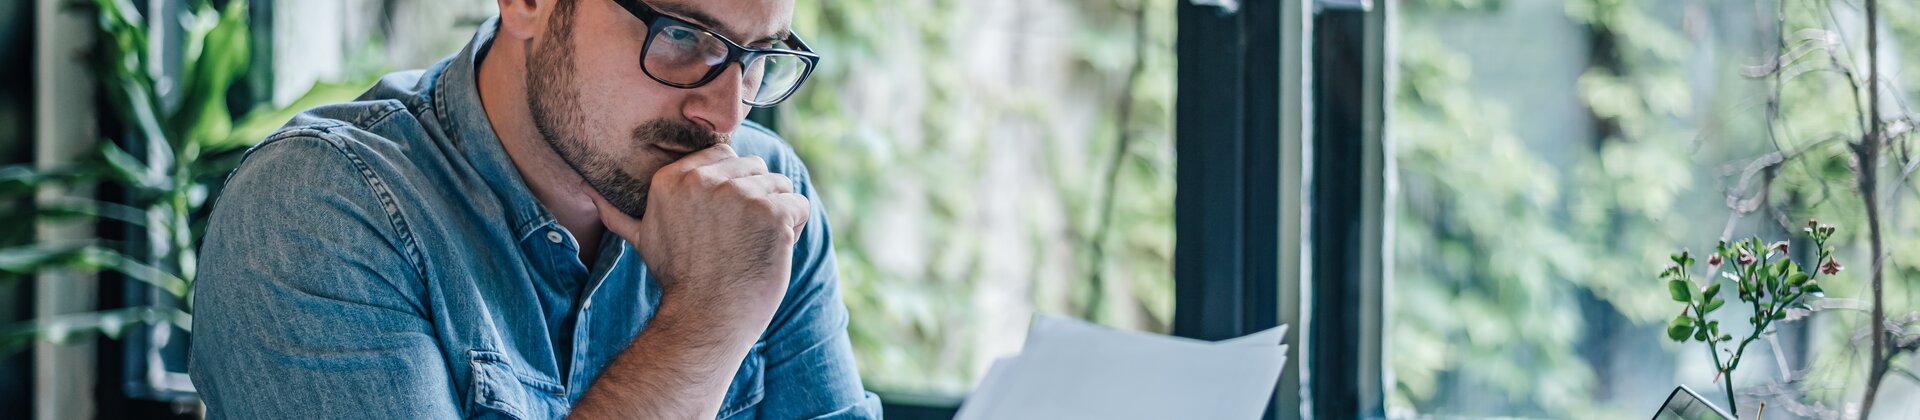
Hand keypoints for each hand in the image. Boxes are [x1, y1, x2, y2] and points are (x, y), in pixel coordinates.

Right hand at [591, 144, 809, 318]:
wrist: (705, 320)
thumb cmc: (679, 280)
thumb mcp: (642, 240)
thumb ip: (619, 212)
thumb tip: (588, 193)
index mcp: (674, 177)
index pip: (725, 154)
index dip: (733, 186)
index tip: (723, 222)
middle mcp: (704, 179)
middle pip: (756, 167)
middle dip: (756, 199)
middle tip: (738, 238)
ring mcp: (739, 194)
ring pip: (780, 185)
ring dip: (776, 215)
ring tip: (752, 246)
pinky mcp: (770, 212)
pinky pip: (799, 206)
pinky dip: (794, 229)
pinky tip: (771, 252)